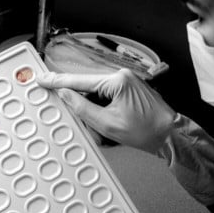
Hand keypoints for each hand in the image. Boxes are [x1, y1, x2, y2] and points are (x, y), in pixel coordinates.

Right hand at [37, 69, 176, 153]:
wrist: (170, 135)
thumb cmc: (147, 131)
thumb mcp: (107, 123)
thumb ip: (82, 108)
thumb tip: (66, 95)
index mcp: (117, 81)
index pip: (79, 80)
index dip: (58, 82)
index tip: (43, 79)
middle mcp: (122, 76)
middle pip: (86, 85)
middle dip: (78, 102)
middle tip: (76, 114)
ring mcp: (126, 81)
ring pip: (95, 92)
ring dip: (92, 109)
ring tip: (103, 126)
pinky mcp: (128, 89)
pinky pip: (105, 95)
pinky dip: (100, 107)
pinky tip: (105, 120)